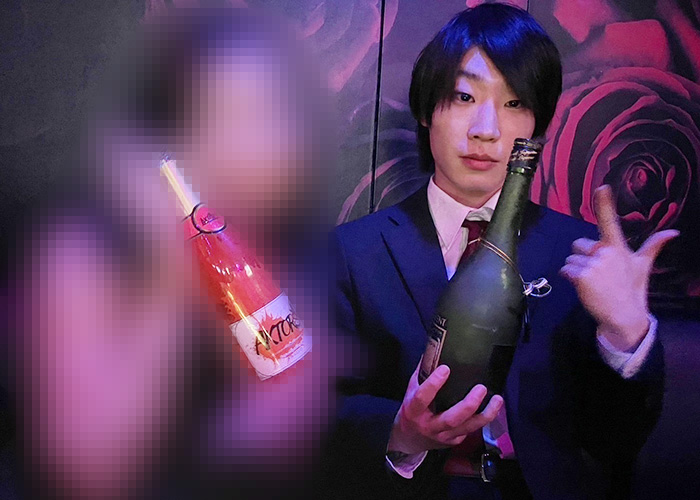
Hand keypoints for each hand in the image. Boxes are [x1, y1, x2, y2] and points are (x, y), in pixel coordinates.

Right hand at [387, 362, 503, 454]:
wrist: (409, 439)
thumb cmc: (411, 411)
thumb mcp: (410, 392)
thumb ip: (422, 374)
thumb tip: (434, 349)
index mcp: (414, 411)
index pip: (423, 398)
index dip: (433, 384)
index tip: (446, 368)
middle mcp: (430, 425)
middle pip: (451, 418)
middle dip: (468, 404)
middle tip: (481, 388)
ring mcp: (444, 436)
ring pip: (468, 428)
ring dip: (485, 414)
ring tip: (497, 399)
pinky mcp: (455, 441)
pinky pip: (471, 430)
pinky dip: (484, 418)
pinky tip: (493, 408)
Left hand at [560, 185, 678, 351]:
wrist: (624, 316)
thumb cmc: (632, 289)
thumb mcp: (642, 266)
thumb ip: (653, 246)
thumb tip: (673, 232)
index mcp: (618, 247)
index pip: (609, 221)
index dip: (605, 203)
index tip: (602, 187)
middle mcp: (605, 253)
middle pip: (578, 244)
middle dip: (582, 256)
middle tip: (597, 272)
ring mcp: (592, 264)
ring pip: (570, 259)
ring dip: (576, 269)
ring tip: (592, 282)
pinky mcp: (581, 276)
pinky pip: (565, 270)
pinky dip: (569, 278)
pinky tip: (583, 287)